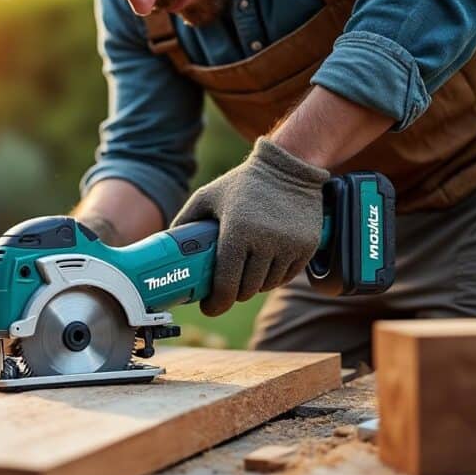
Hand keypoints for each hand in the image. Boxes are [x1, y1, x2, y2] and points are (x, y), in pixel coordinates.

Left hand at [172, 138, 328, 315]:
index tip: (209, 307)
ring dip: (253, 286)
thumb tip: (168, 246)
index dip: (216, 302)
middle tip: (225, 289)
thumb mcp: (208, 196)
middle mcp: (265, 240)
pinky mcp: (307, 247)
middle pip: (246, 289)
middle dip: (232, 294)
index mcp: (237, 230)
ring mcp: (289, 245)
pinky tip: (264, 268)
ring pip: (266, 285)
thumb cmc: (244, 184)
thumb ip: (185, 220)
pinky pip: (286, 277)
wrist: (289, 167)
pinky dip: (273, 278)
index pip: (226, 282)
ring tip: (244, 274)